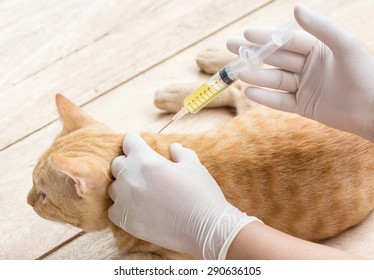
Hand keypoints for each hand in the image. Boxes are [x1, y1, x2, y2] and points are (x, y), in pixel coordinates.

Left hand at [108, 132, 257, 258]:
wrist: (206, 227)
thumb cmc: (201, 193)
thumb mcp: (193, 165)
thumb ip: (180, 153)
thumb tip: (173, 147)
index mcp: (146, 160)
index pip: (129, 141)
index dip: (134, 140)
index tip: (137, 142)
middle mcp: (131, 178)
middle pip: (117, 163)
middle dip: (128, 162)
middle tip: (141, 168)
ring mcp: (126, 201)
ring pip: (114, 187)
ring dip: (124, 185)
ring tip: (139, 189)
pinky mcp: (126, 221)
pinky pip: (114, 209)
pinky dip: (122, 207)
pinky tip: (136, 208)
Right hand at [227, 4, 373, 140]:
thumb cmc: (365, 74)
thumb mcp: (345, 46)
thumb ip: (320, 27)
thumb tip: (296, 8)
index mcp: (318, 50)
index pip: (287, 41)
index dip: (267, 37)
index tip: (246, 32)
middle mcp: (308, 67)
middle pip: (276, 59)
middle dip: (253, 53)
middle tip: (230, 46)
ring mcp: (304, 87)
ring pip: (275, 80)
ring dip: (257, 76)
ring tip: (239, 72)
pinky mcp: (303, 107)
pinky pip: (281, 101)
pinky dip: (266, 98)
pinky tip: (250, 92)